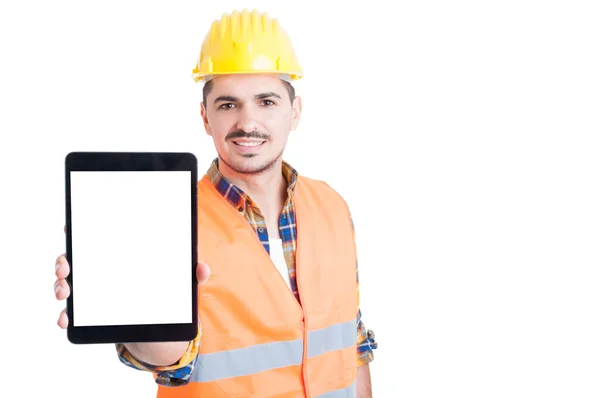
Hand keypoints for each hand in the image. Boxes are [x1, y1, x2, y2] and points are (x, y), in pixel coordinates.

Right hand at [55, 226, 210, 328]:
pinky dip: (66, 315)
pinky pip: (73, 311)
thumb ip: (191, 274)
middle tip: (66, 267)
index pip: (97, 235)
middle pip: (74, 258)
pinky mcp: (91, 312)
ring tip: (64, 291)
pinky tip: (65, 319)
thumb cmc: (165, 291)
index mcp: (120, 254)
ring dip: (60, 284)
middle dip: (64, 260)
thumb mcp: (180, 282)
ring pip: (68, 282)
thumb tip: (202, 270)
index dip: (80, 229)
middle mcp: (101, 269)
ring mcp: (93, 290)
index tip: (70, 227)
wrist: (160, 325)